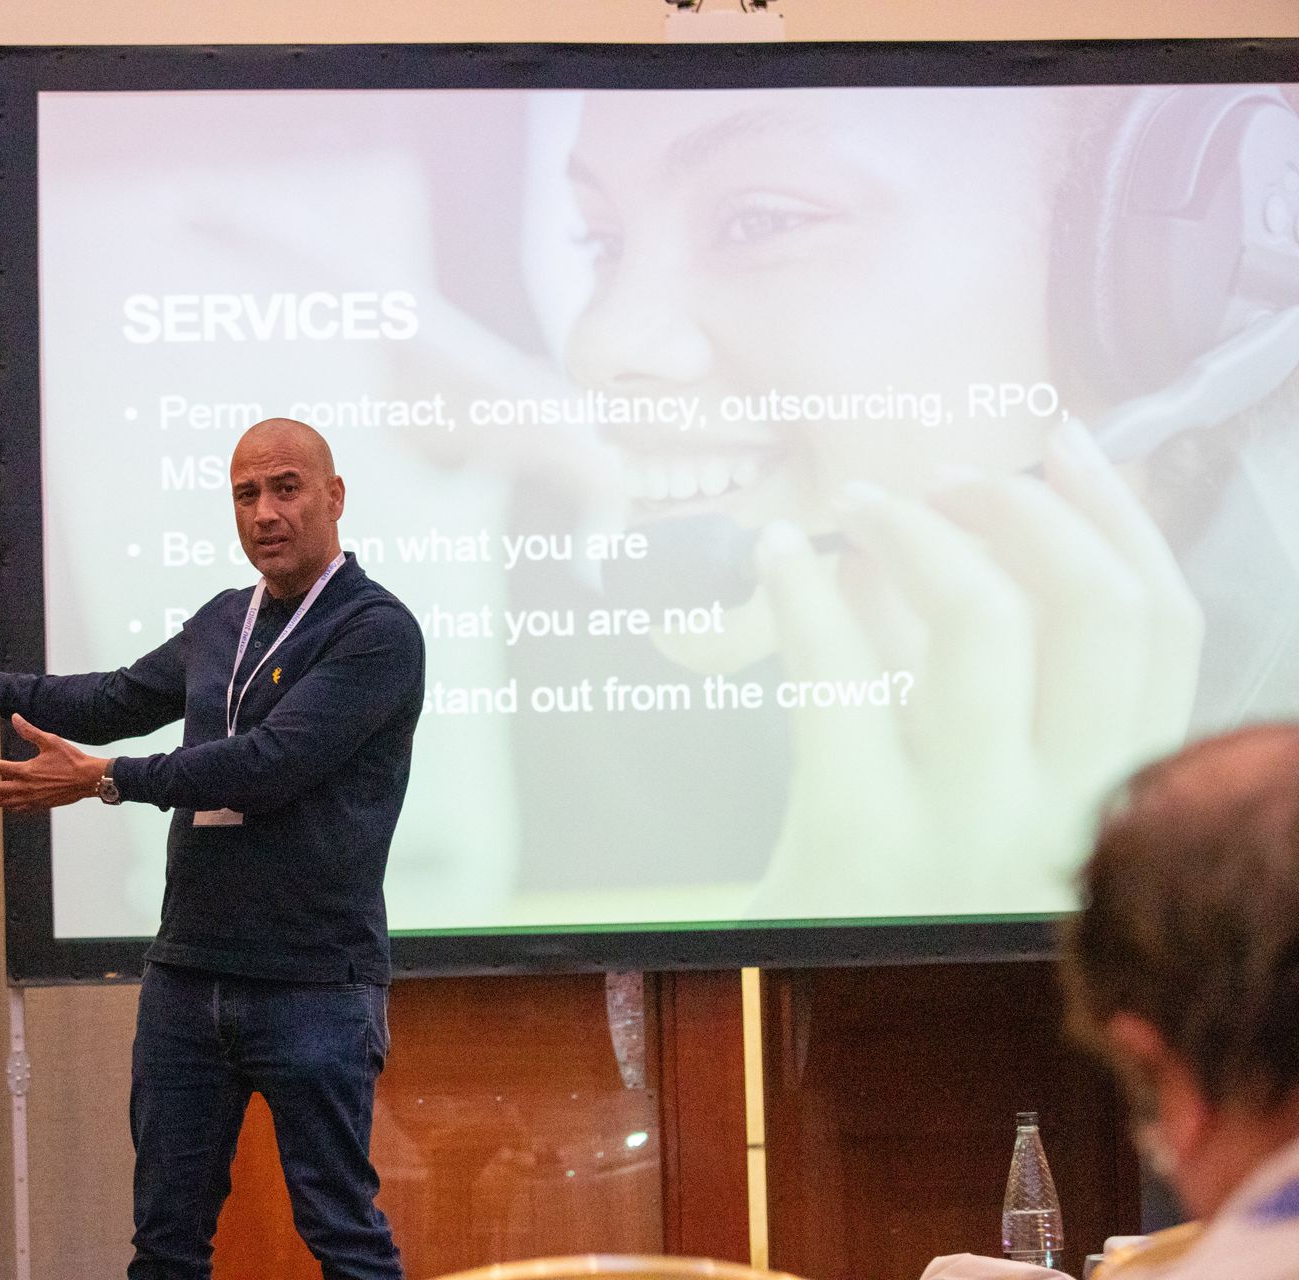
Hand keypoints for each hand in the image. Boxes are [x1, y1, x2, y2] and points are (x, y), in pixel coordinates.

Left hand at [0, 714, 109, 812]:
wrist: (88, 779)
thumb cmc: (71, 759)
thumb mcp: (50, 741)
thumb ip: (30, 731)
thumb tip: (15, 717)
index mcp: (26, 770)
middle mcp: (27, 787)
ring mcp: (33, 798)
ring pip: (7, 802)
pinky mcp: (41, 805)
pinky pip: (20, 808)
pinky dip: (9, 806)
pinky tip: (7, 804)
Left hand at [750, 422, 1202, 915]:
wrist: (809, 1038)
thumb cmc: (896, 913)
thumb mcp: (984, 811)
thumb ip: (981, 692)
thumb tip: (930, 543)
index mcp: (1120, 806)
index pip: (1164, 628)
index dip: (1117, 514)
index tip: (1061, 444)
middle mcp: (1071, 821)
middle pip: (1097, 608)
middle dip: (1021, 505)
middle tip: (943, 472)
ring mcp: (971, 835)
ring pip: (987, 623)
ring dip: (921, 532)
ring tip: (861, 505)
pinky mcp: (858, 845)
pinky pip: (842, 676)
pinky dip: (805, 596)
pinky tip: (774, 558)